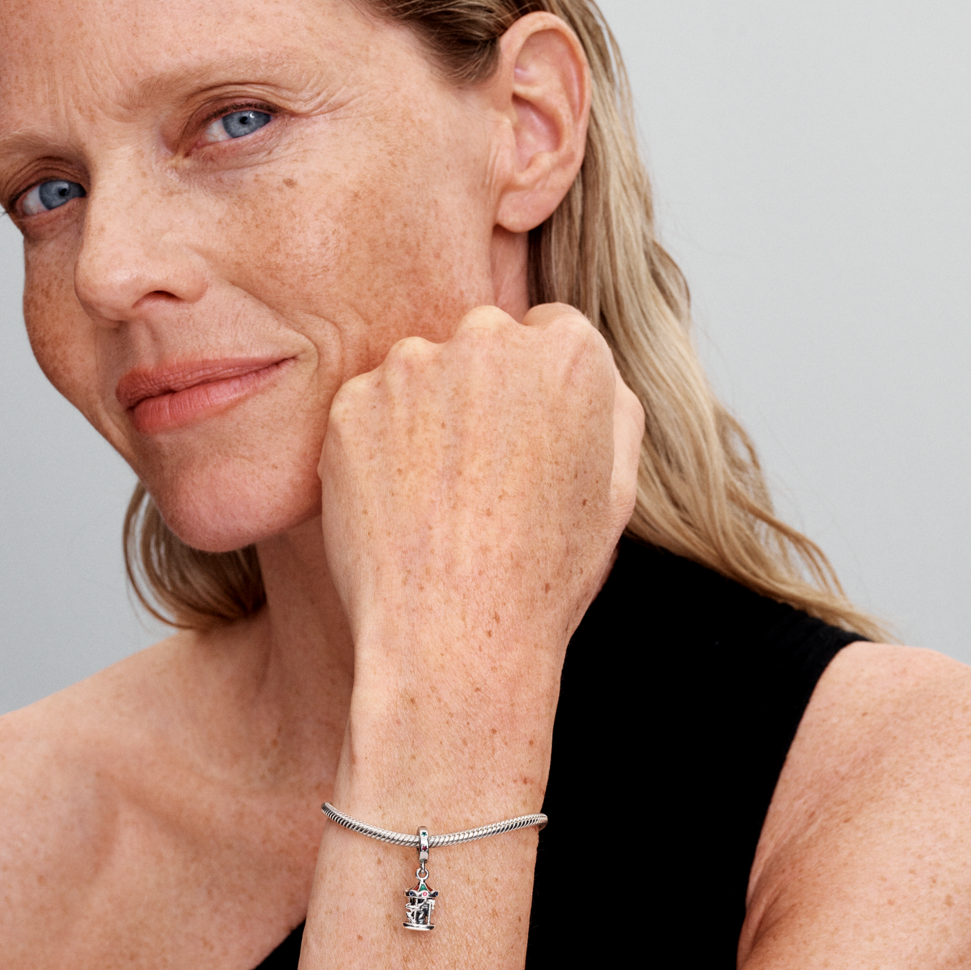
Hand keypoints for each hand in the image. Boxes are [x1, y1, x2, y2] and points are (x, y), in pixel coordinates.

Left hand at [321, 303, 643, 697]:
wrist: (454, 636)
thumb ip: (613, 409)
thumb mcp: (617, 491)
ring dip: (428, 413)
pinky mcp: (353, 403)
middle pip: (484, 343)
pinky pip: (370, 407)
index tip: (525, 439)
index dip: (538, 391)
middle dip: (485, 391)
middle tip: (481, 471)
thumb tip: (592, 374)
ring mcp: (413, 367)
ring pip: (422, 373)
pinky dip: (378, 442)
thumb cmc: (545, 573)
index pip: (550, 334)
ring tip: (439, 495)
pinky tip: (398, 500)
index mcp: (568, 354)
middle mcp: (488, 339)